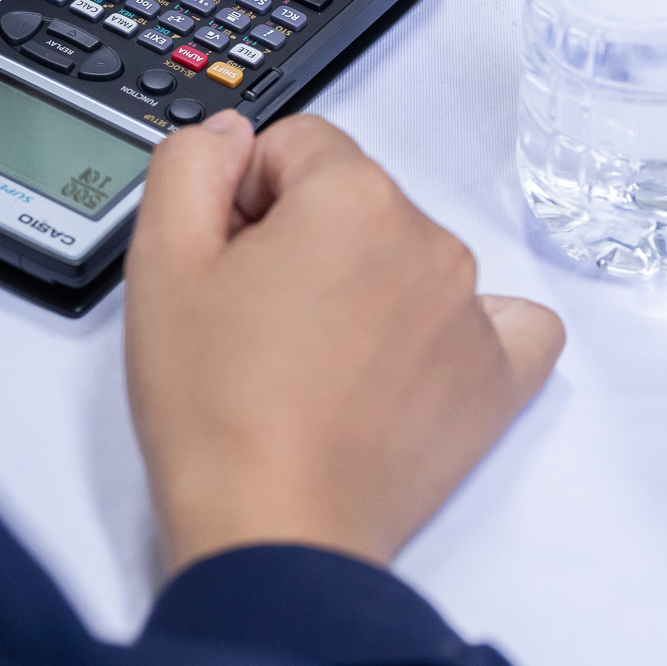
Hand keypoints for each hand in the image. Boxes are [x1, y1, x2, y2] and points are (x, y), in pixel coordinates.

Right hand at [127, 111, 562, 573]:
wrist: (272, 530)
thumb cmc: (218, 411)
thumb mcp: (160, 261)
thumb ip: (189, 165)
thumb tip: (227, 135)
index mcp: (353, 198)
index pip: (293, 145)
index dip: (244, 196)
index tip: (226, 256)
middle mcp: (428, 242)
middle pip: (352, 198)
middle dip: (303, 238)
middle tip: (255, 317)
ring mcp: (472, 313)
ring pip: (406, 255)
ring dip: (361, 285)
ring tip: (307, 361)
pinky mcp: (495, 381)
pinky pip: (505, 322)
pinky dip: (456, 329)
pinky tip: (405, 360)